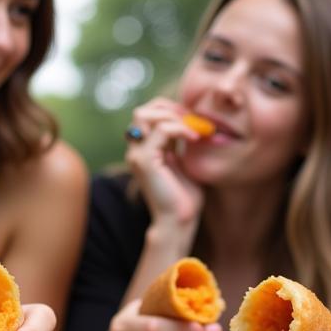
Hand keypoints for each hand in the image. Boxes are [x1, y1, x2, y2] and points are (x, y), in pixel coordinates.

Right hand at [125, 97, 204, 227]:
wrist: (178, 221)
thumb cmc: (185, 198)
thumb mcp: (185, 163)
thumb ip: (182, 144)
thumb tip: (192, 122)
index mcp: (145, 150)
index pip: (149, 114)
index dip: (171, 110)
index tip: (194, 119)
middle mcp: (136, 150)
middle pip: (143, 110)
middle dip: (169, 109)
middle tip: (192, 121)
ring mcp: (137, 154)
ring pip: (146, 115)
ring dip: (174, 117)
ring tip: (193, 130)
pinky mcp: (145, 161)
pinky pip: (161, 130)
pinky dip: (180, 129)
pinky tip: (194, 138)